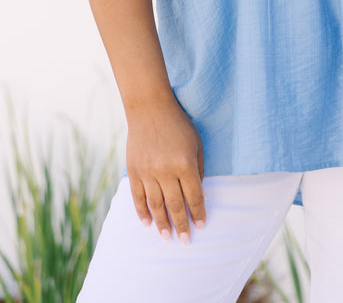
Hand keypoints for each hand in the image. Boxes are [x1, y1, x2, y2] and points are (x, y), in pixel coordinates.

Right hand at [126, 95, 205, 244]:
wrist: (150, 108)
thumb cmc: (178, 124)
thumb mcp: (196, 143)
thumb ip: (198, 169)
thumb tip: (197, 193)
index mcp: (185, 164)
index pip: (194, 196)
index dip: (198, 213)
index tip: (201, 225)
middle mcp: (166, 171)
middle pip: (175, 205)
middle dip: (181, 225)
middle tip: (185, 240)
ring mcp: (148, 172)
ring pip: (156, 205)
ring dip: (162, 223)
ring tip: (166, 237)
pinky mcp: (134, 171)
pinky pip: (138, 197)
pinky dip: (142, 212)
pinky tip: (147, 223)